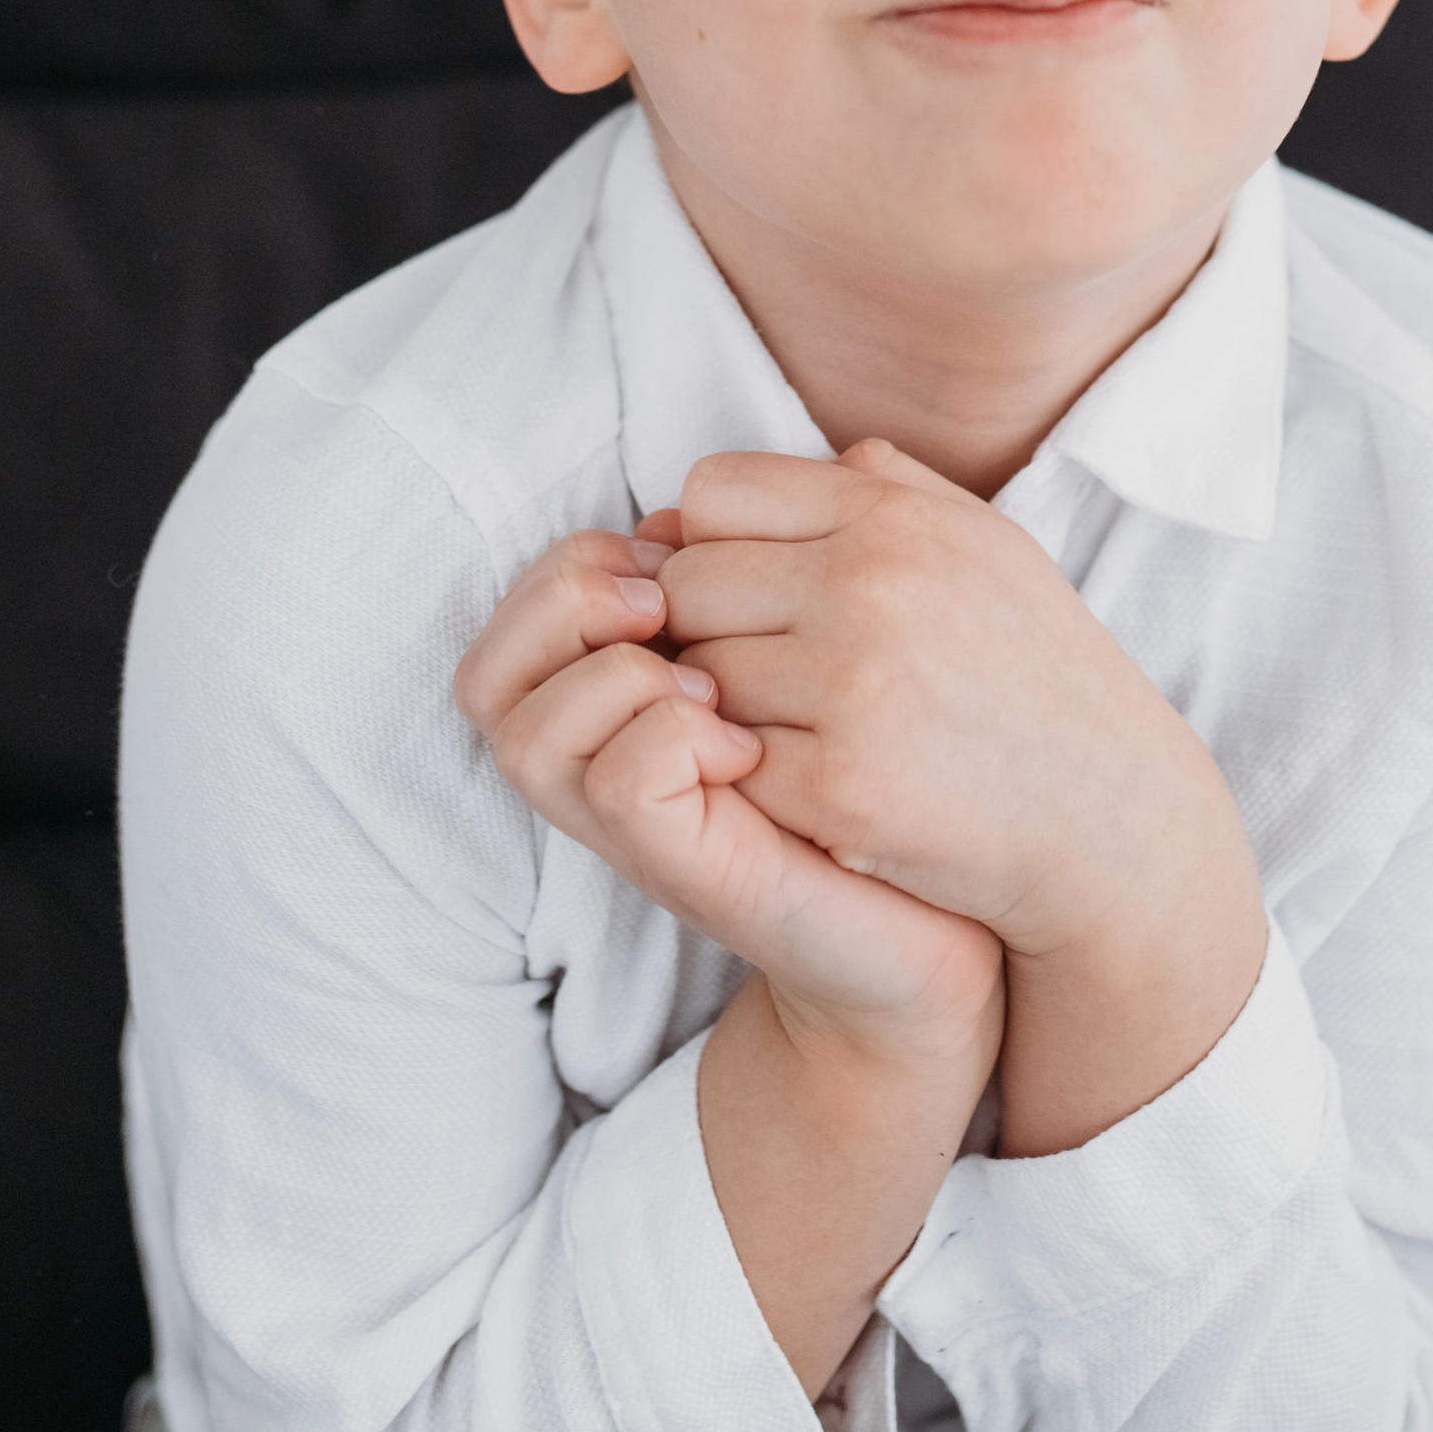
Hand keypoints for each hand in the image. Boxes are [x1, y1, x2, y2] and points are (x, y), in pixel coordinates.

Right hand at [454, 524, 1001, 1067]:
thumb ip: (747, 578)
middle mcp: (603, 769)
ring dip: (611, 675)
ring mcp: (637, 828)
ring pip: (522, 732)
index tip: (676, 551)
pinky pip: (619, 784)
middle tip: (665, 604)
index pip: (512, 621)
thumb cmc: (881, 783)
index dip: (573, 563)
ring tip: (710, 684)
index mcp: (620, 708)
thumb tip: (692, 506)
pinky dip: (668, 738)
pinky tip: (747, 741)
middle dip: (564, 602)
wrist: (947, 925)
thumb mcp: (806, 657)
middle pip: (485, 677)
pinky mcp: (689, 872)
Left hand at [658, 442, 1270, 1154]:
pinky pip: (722, 763)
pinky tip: (810, 780)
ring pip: (694, 677)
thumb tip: (736, 486)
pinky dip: (751, 777)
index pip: (712, 490)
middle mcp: (867, 585)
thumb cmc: (1035, 672)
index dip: (714, 540)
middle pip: (685, 584)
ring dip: (726, 708)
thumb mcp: (983, 542)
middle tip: (769, 669)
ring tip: (799, 726)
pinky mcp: (837, 786)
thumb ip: (879, 486)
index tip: (754, 590)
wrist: (1111, 818)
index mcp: (895, 514)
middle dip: (708, 627)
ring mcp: (850, 686)